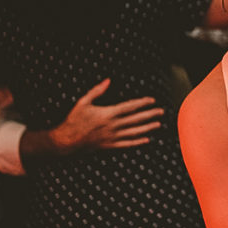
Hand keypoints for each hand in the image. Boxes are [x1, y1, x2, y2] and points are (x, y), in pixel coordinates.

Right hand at [48, 79, 163, 154]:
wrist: (66, 141)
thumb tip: (108, 80)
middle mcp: (113, 126)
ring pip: (134, 132)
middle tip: (161, 111)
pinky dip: (138, 142)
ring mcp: (112, 137)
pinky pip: (127, 144)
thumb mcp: (83, 102)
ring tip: (158, 124)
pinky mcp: (109, 146)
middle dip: (150, 115)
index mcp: (108, 114)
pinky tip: (146, 140)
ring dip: (148, 128)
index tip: (152, 100)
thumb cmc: (73, 120)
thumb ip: (96, 91)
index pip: (130, 107)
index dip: (143, 103)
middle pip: (136, 119)